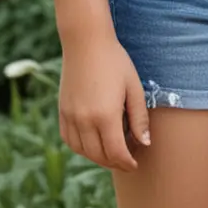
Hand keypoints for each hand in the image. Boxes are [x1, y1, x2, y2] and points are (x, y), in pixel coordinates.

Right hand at [58, 32, 150, 169]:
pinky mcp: (62, 111)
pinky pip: (69, 139)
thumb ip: (139, 118)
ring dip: (98, 157)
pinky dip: (81, 147)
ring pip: (82, 150)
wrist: (86, 43)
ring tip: (112, 154)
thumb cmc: (115, 62)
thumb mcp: (134, 88)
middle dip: (115, 163)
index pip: (116, 152)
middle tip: (127, 161)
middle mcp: (85, 120)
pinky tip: (92, 144)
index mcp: (105, 115)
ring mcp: (70, 116)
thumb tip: (144, 143)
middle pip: (99, 155)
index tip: (135, 164)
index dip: (127, 163)